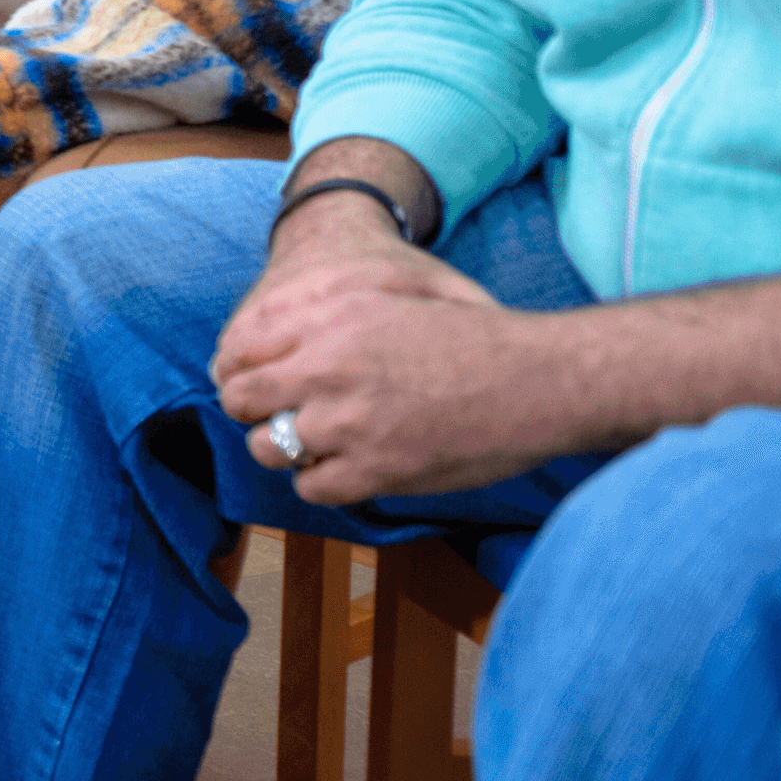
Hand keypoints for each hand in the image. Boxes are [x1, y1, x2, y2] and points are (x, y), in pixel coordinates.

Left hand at [214, 196, 554, 502]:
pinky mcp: (375, 471)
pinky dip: (322, 481)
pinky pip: (311, 487)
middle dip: (253, 408)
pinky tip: (347, 467)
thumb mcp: (396, 293)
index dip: (238, 368)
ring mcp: (349, 423)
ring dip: (284, 448)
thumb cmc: (474, 336)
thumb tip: (264, 320)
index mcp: (331, 318)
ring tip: (316, 443)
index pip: (239, 346)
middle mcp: (328, 368)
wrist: (542, 380)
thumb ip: (329, 305)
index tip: (253, 380)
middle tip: (278, 415)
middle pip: (242, 397)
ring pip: (267, 447)